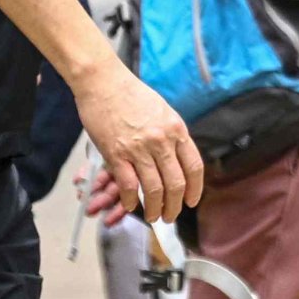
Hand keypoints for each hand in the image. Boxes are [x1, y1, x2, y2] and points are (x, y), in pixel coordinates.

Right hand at [79, 61, 204, 219]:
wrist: (103, 82)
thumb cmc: (131, 94)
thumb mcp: (162, 111)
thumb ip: (171, 135)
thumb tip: (176, 158)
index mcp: (176, 129)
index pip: (194, 167)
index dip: (195, 189)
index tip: (192, 201)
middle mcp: (162, 141)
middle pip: (176, 183)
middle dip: (174, 206)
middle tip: (170, 216)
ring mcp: (139, 148)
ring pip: (153, 189)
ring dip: (154, 208)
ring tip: (153, 216)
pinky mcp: (116, 154)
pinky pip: (128, 185)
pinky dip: (130, 200)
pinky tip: (129, 205)